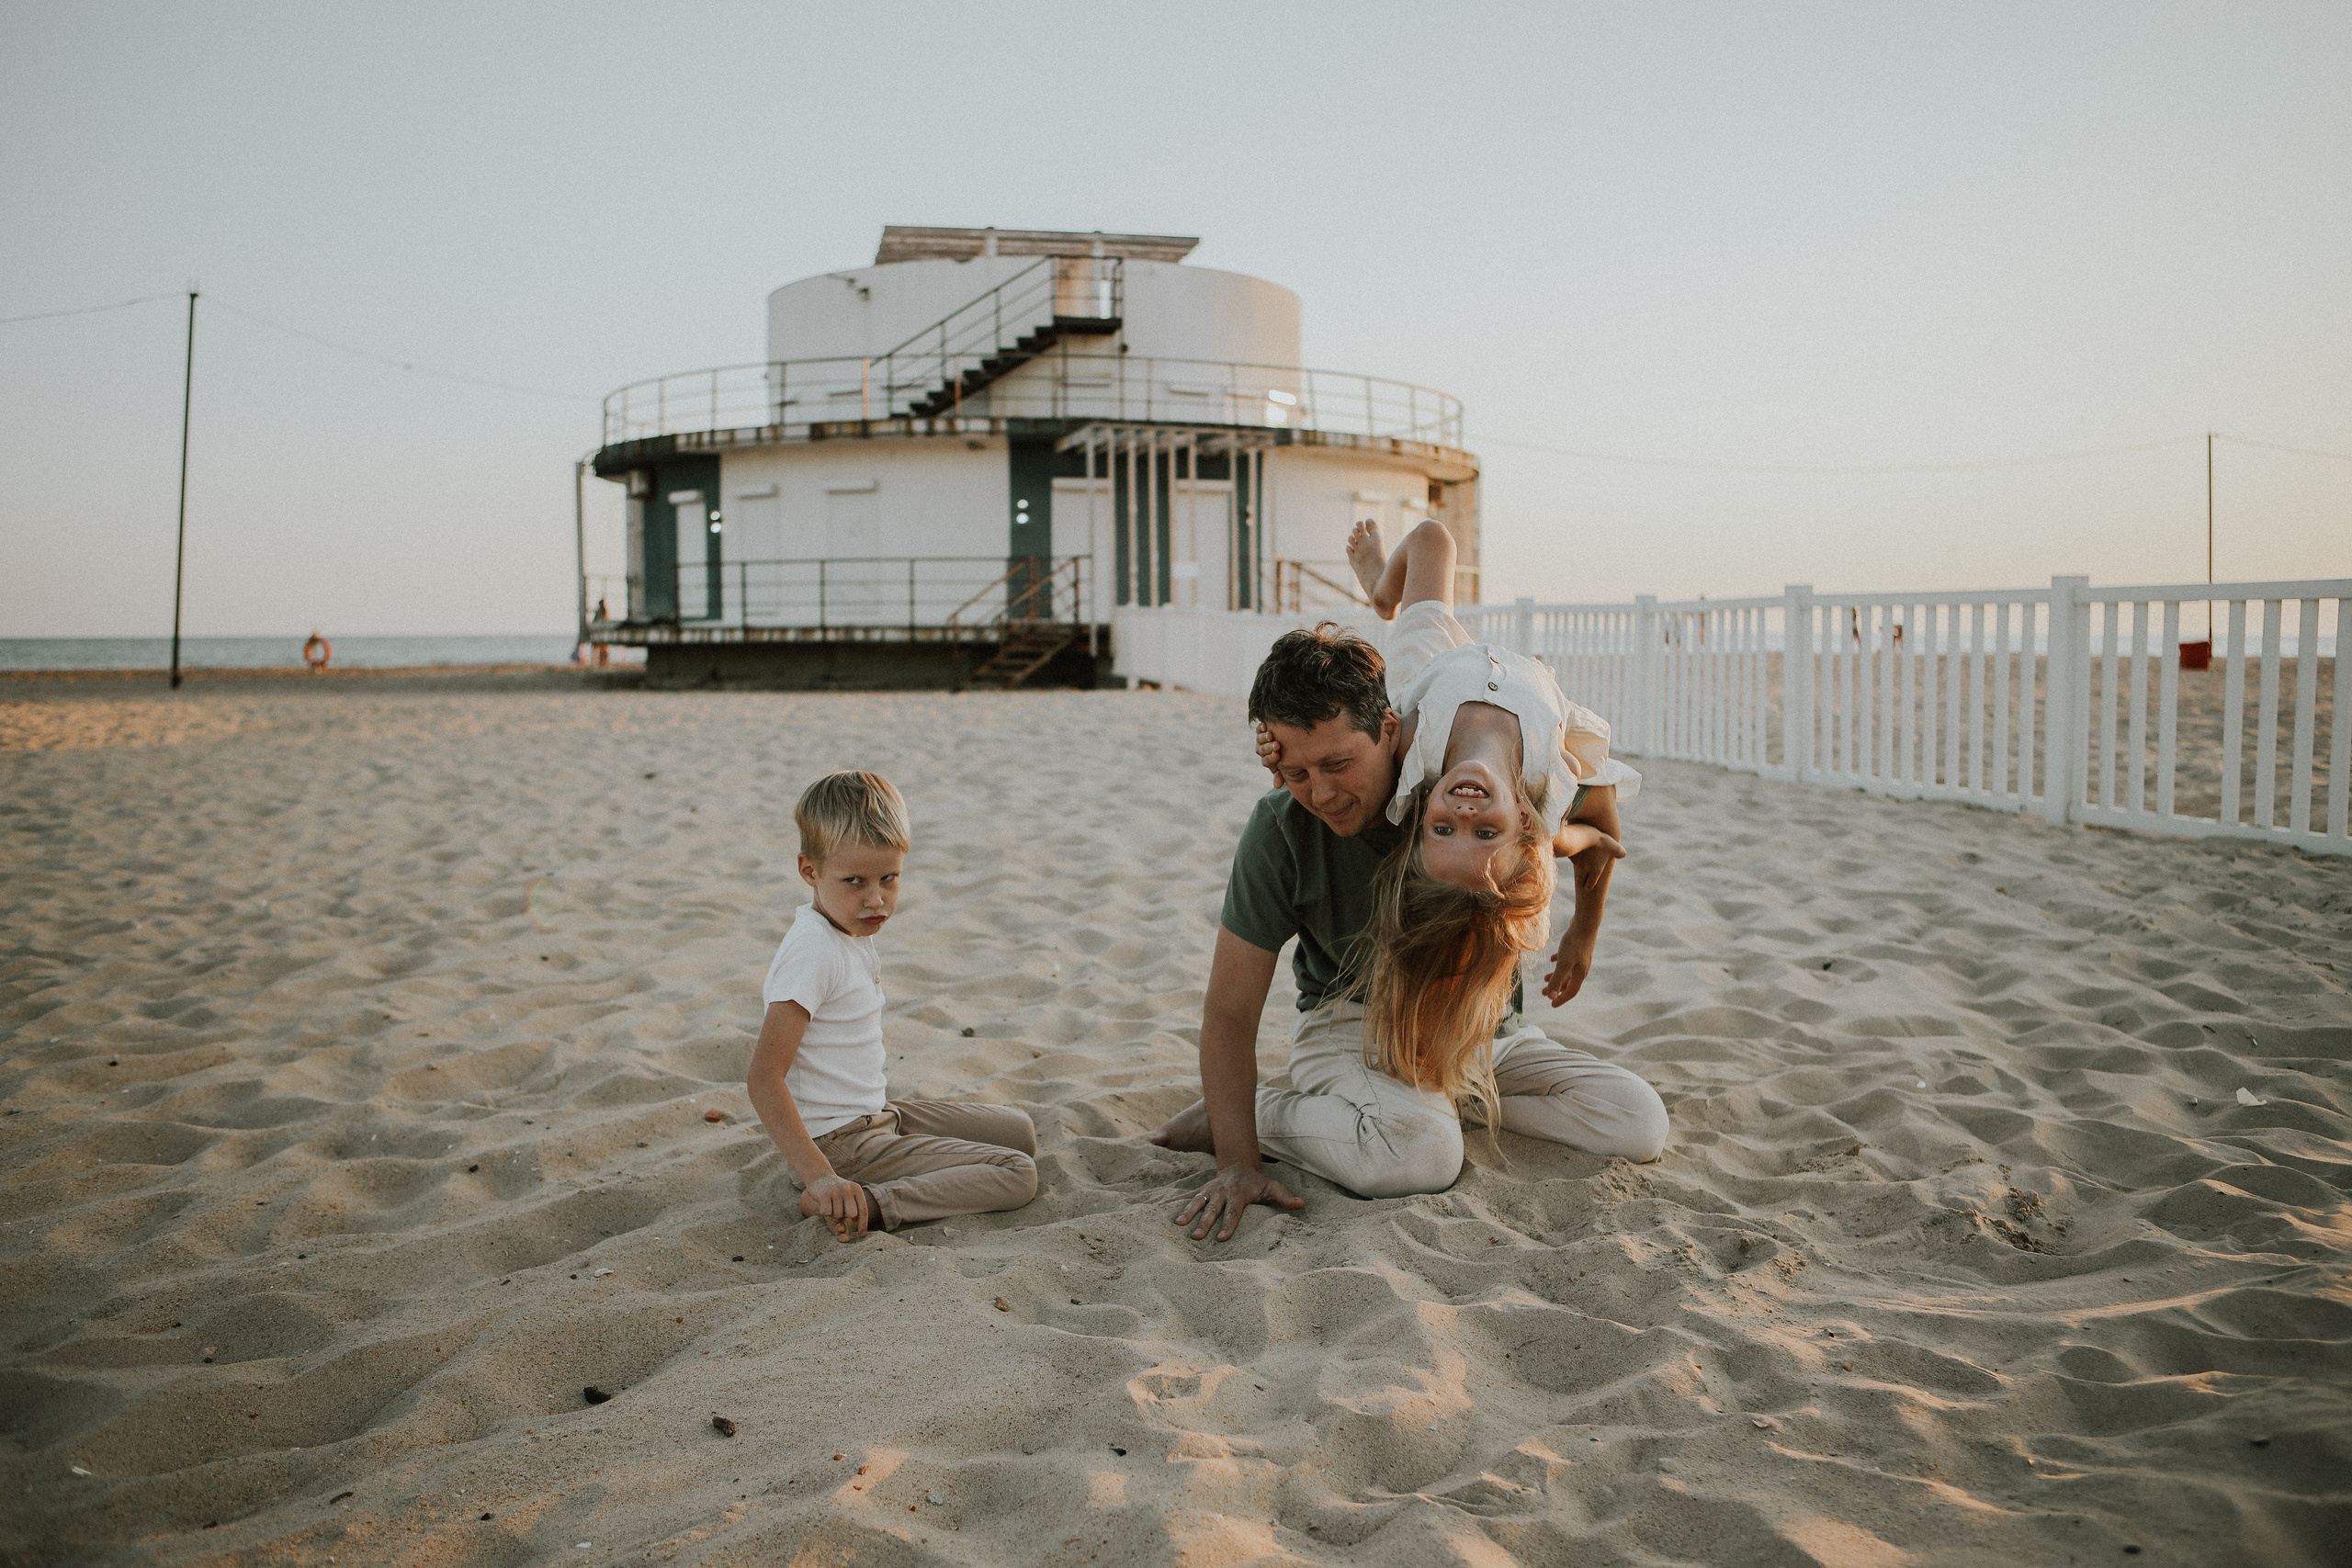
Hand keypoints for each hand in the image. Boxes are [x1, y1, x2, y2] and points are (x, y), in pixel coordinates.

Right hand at [800, 1174, 870, 1240]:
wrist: (819, 1176)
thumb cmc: (836, 1191)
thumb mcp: (848, 1195)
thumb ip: (854, 1208)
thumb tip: (855, 1223)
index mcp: (857, 1189)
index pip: (863, 1210)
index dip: (863, 1224)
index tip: (861, 1235)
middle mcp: (848, 1189)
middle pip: (852, 1214)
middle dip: (845, 1217)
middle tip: (838, 1210)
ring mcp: (836, 1191)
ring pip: (837, 1215)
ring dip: (833, 1214)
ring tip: (831, 1203)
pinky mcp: (824, 1194)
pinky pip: (827, 1213)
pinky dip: (824, 1212)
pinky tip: (823, 1203)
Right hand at [1173, 1165, 1303, 1241]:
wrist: (1239, 1165)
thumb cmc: (1258, 1182)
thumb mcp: (1273, 1187)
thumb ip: (1285, 1197)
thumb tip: (1302, 1205)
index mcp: (1238, 1195)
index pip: (1233, 1212)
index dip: (1229, 1224)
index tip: (1223, 1238)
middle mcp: (1221, 1193)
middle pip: (1212, 1209)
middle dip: (1204, 1223)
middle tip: (1196, 1237)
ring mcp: (1209, 1191)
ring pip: (1196, 1202)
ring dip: (1186, 1212)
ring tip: (1177, 1225)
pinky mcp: (1200, 1191)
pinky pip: (1184, 1197)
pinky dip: (1171, 1202)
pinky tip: (1157, 1210)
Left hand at [1254, 722, 1283, 781]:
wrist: (1288, 742)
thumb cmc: (1289, 757)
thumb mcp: (1286, 767)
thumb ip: (1282, 775)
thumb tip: (1276, 786)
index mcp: (1268, 761)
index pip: (1267, 761)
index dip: (1271, 758)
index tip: (1277, 755)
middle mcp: (1262, 751)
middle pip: (1262, 750)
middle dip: (1269, 748)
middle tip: (1276, 745)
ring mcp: (1261, 740)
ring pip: (1259, 739)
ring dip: (1264, 737)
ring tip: (1270, 735)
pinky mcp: (1261, 730)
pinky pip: (1258, 729)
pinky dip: (1260, 728)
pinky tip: (1264, 725)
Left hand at [1542, 932, 1594, 1006]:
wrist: (1585, 923)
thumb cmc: (1574, 943)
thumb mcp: (1563, 963)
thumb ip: (1557, 979)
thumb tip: (1551, 997)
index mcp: (1580, 974)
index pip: (1571, 992)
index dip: (1561, 999)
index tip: (1551, 1005)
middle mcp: (1582, 968)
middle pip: (1568, 982)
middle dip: (1555, 988)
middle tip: (1543, 993)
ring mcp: (1580, 958)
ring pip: (1567, 971)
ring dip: (1556, 976)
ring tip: (1545, 978)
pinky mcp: (1577, 948)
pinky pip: (1567, 959)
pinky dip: (1558, 962)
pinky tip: (1552, 960)